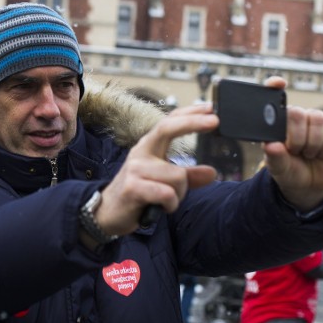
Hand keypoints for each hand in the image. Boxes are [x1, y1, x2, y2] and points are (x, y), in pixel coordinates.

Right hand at [94, 103, 218, 235]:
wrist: (107, 213)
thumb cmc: (137, 194)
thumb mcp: (164, 182)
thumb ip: (188, 177)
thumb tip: (212, 173)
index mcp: (148, 148)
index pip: (168, 123)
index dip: (189, 114)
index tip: (210, 108)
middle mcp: (140, 153)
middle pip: (167, 129)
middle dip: (192, 123)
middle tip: (215, 121)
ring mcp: (135, 169)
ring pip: (178, 176)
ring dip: (179, 194)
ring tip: (165, 202)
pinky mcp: (133, 188)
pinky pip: (167, 194)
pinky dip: (170, 204)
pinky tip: (160, 208)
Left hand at [261, 77, 322, 211]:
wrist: (309, 185)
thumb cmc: (288, 172)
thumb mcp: (278, 169)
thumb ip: (275, 158)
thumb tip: (272, 146)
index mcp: (275, 123)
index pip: (272, 96)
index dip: (274, 86)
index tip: (278, 83)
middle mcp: (294, 117)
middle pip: (296, 112)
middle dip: (296, 136)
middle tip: (294, 151)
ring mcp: (314, 120)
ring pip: (317, 119)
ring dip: (312, 143)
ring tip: (306, 153)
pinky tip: (320, 153)